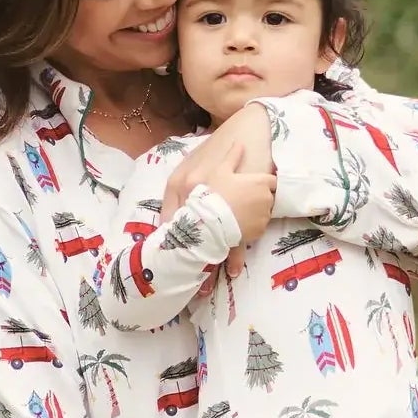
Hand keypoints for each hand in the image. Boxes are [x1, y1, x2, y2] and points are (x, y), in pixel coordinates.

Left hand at [162, 106, 274, 271]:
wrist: (251, 129)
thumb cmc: (223, 148)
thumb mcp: (197, 166)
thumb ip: (185, 190)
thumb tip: (172, 219)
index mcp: (178, 183)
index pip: (167, 222)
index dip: (166, 246)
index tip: (166, 266)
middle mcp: (192, 190)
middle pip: (184, 234)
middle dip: (182, 262)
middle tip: (182, 284)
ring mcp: (217, 198)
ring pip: (210, 239)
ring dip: (207, 265)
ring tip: (203, 288)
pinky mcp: (241, 203)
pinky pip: (236, 236)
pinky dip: (232, 256)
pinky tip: (230, 269)